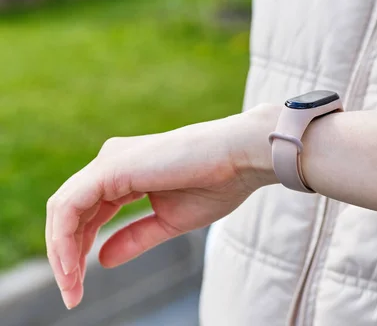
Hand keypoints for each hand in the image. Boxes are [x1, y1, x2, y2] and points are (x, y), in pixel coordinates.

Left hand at [45, 104, 279, 308]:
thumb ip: (135, 238)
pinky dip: (65, 237)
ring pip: (64, 209)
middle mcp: (111, 163)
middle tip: (71, 294)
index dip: (79, 250)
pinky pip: (71, 206)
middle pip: (71, 213)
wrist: (240, 157)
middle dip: (66, 255)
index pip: (88, 214)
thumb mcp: (169, 221)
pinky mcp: (111, 166)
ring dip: (62, 251)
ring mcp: (109, 162)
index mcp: (125, 174)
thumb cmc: (217, 183)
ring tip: (71, 286)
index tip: (79, 287)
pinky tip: (72, 266)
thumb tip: (102, 260)